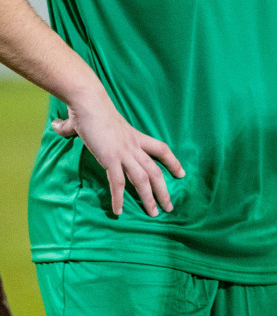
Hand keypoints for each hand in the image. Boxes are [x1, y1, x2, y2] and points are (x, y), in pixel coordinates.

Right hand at [55, 92, 183, 216]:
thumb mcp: (91, 121)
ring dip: (149, 198)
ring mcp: (124, 152)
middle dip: (164, 190)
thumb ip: (73, 126)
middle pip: (156, 171)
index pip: (161, 149)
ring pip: (143, 179)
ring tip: (153, 213)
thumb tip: (56, 125)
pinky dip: (118, 198)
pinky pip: (117, 182)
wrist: (89, 101)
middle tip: (169, 207)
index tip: (182, 174)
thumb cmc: (89, 109)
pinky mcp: (110, 158)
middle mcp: (133, 146)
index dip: (173, 162)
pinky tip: (118, 211)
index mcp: (135, 137)